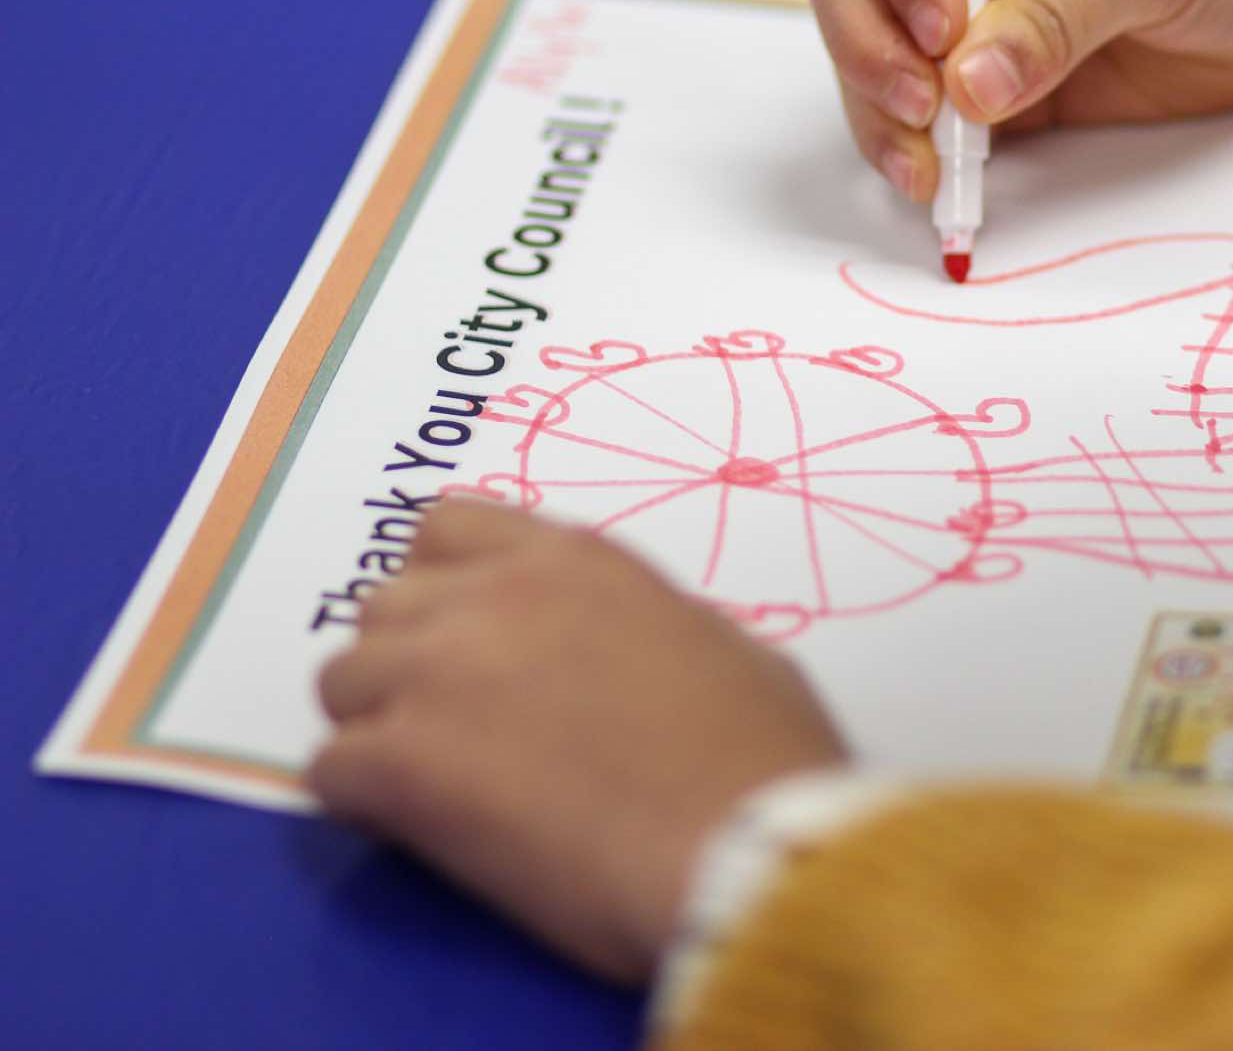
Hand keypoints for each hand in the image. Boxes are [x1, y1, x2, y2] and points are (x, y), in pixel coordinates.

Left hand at [309, 501, 847, 983]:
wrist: (743, 844)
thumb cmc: (762, 756)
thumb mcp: (725, 647)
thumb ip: (650, 628)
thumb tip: (629, 658)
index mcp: (576, 562)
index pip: (447, 529)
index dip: (446, 587)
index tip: (471, 642)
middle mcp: (494, 596)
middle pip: (383, 606)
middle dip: (407, 663)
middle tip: (457, 729)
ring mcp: (440, 673)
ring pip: (341, 683)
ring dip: (378, 728)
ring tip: (435, 787)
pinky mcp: (404, 763)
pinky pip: (330, 770)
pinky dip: (364, 802)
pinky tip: (420, 832)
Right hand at [803, 0, 1232, 200]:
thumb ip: (1063, 13)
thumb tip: (970, 86)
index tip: (943, 24)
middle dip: (866, 44)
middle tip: (923, 106)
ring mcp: (970, 15)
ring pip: (872, 55)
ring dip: (881, 114)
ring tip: (931, 170)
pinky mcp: (997, 89)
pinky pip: (928, 122)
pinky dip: (921, 156)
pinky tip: (944, 188)